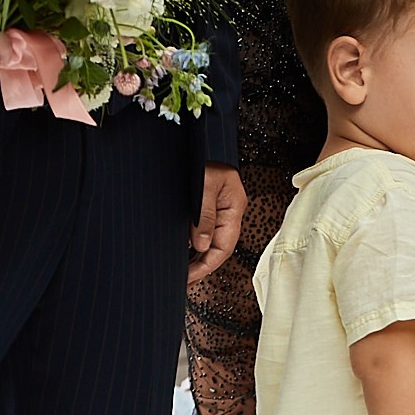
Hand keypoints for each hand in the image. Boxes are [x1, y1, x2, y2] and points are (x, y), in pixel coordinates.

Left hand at [189, 163, 246, 283]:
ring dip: (196, 255)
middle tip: (183, 279)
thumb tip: (201, 245)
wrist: (205, 135)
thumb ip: (204, 215)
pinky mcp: (207, 201)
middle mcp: (228, 210)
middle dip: (201, 265)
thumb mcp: (205, 185)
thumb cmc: (206, 154)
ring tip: (181, 269)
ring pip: (209, 239)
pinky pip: (203, 228)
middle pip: (217, 247)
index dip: (207, 266)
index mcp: (234, 207)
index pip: (223, 247)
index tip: (190, 277)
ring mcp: (219, 206)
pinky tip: (183, 248)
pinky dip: (193, 241)